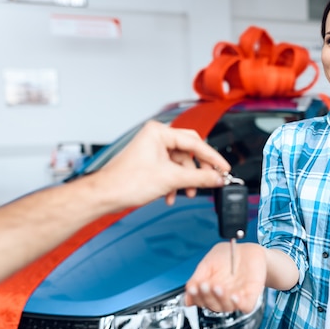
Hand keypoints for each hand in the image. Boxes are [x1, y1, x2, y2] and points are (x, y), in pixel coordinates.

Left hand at [97, 120, 230, 206]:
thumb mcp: (171, 179)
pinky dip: (174, 183)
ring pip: (180, 164)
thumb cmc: (125, 182)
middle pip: (189, 152)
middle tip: (210, 180)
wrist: (105, 196)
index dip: (212, 157)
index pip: (195, 142)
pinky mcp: (150, 162)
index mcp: (159, 132)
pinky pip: (170, 170)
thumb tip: (217, 178)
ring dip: (185, 181)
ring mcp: (152, 150)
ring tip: (186, 193)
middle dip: (197, 170)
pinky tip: (172, 195)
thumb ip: (199, 178)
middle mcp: (156, 137)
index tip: (224, 168)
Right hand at [185, 242, 266, 313]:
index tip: (193, 288)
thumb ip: (198, 276)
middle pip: (212, 305)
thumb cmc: (229, 255)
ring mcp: (236, 297)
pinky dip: (239, 304)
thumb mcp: (208, 262)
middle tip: (205, 285)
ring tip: (217, 287)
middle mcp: (222, 296)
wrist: (249, 250)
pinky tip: (234, 296)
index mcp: (210, 289)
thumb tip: (188, 291)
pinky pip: (246, 306)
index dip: (195, 296)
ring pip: (226, 307)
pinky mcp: (251, 296)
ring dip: (220, 299)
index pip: (200, 300)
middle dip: (207, 296)